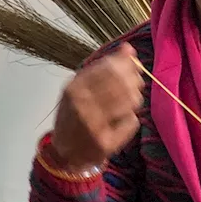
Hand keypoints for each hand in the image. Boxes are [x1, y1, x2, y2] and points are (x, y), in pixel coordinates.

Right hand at [51, 43, 145, 169]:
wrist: (65, 153)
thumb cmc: (73, 116)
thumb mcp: (80, 87)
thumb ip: (102, 67)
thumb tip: (128, 48)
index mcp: (73, 88)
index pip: (109, 68)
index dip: (127, 64)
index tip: (133, 65)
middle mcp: (81, 106)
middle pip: (122, 84)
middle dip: (134, 81)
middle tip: (135, 84)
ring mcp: (93, 126)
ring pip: (131, 102)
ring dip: (134, 99)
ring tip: (127, 102)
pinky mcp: (106, 143)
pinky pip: (132, 121)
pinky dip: (131, 118)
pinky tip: (121, 120)